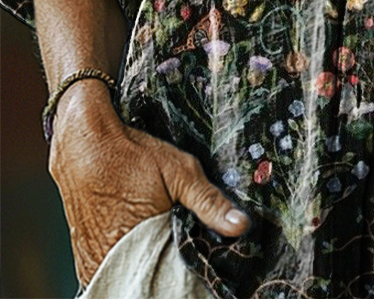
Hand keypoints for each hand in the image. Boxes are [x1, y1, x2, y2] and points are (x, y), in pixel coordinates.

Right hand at [48, 79, 250, 288]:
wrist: (83, 143)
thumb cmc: (131, 155)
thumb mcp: (179, 171)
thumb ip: (209, 202)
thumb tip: (240, 225)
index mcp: (140, 245)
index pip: (173, 278)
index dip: (189, 271)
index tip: (202, 263)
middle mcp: (113, 260)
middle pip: (151, 280)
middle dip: (169, 269)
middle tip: (180, 246)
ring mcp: (95, 262)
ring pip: (131, 278)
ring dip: (146, 267)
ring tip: (159, 242)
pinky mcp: (84, 258)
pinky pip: (111, 273)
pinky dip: (127, 265)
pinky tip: (138, 246)